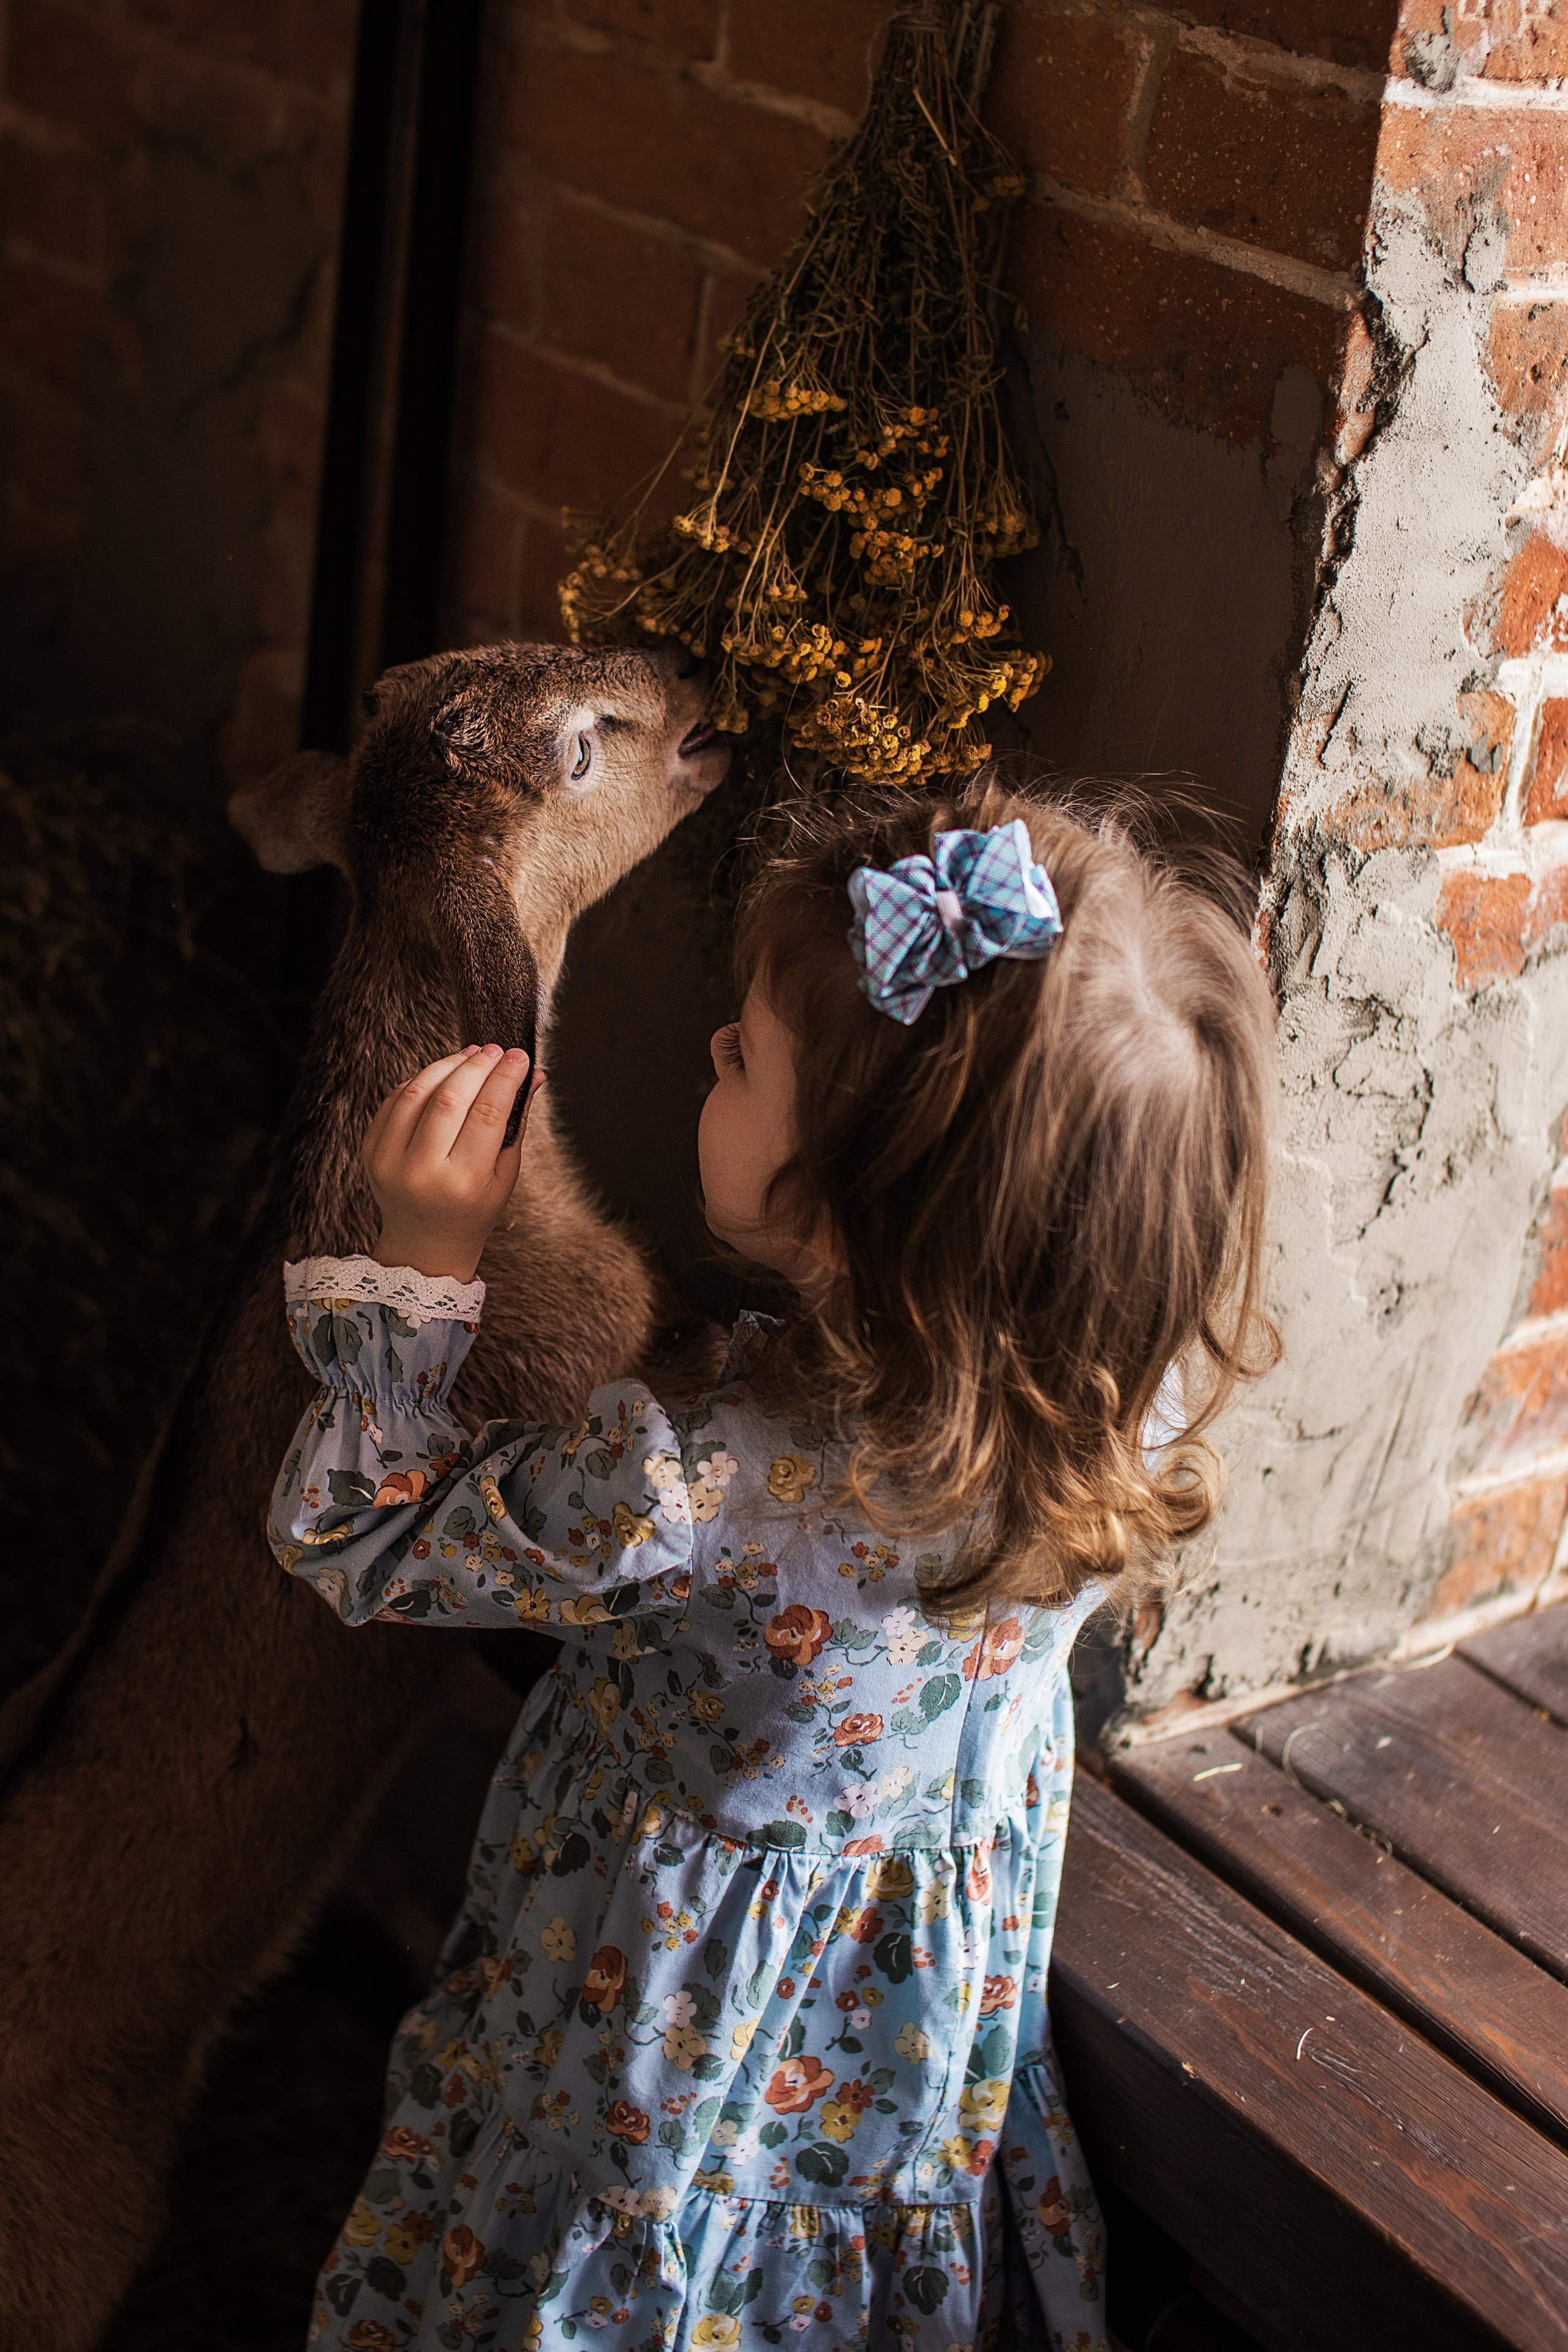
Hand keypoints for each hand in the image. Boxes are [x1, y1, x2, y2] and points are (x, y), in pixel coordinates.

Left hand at [364, 1044, 540, 1281]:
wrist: (424, 1242)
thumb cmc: (472, 1211)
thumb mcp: (505, 1175)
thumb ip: (516, 1123)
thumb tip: (533, 1075)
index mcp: (463, 1183)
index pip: (487, 1113)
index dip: (505, 1078)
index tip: (520, 1057)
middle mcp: (421, 1172)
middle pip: (451, 1098)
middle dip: (477, 1066)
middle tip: (495, 1050)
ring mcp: (389, 1160)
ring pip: (417, 1092)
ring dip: (447, 1065)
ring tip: (470, 1055)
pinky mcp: (370, 1150)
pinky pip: (395, 1100)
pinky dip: (420, 1080)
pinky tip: (442, 1074)